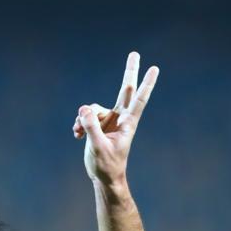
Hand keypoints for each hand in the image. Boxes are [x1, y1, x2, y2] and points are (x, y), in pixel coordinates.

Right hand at [73, 51, 157, 185]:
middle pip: (125, 90)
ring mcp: (109, 121)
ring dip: (83, 117)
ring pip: (94, 108)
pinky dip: (79, 123)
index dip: (146, 84)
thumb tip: (84, 108)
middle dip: (129, 72)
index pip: (139, 99)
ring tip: (77, 132)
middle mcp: (120, 118)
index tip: (154, 68)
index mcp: (128, 124)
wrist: (104, 178)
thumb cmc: (107, 165)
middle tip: (135, 53)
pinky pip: (86, 117)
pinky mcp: (98, 126)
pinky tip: (75, 135)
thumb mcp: (97, 147)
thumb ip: (90, 127)